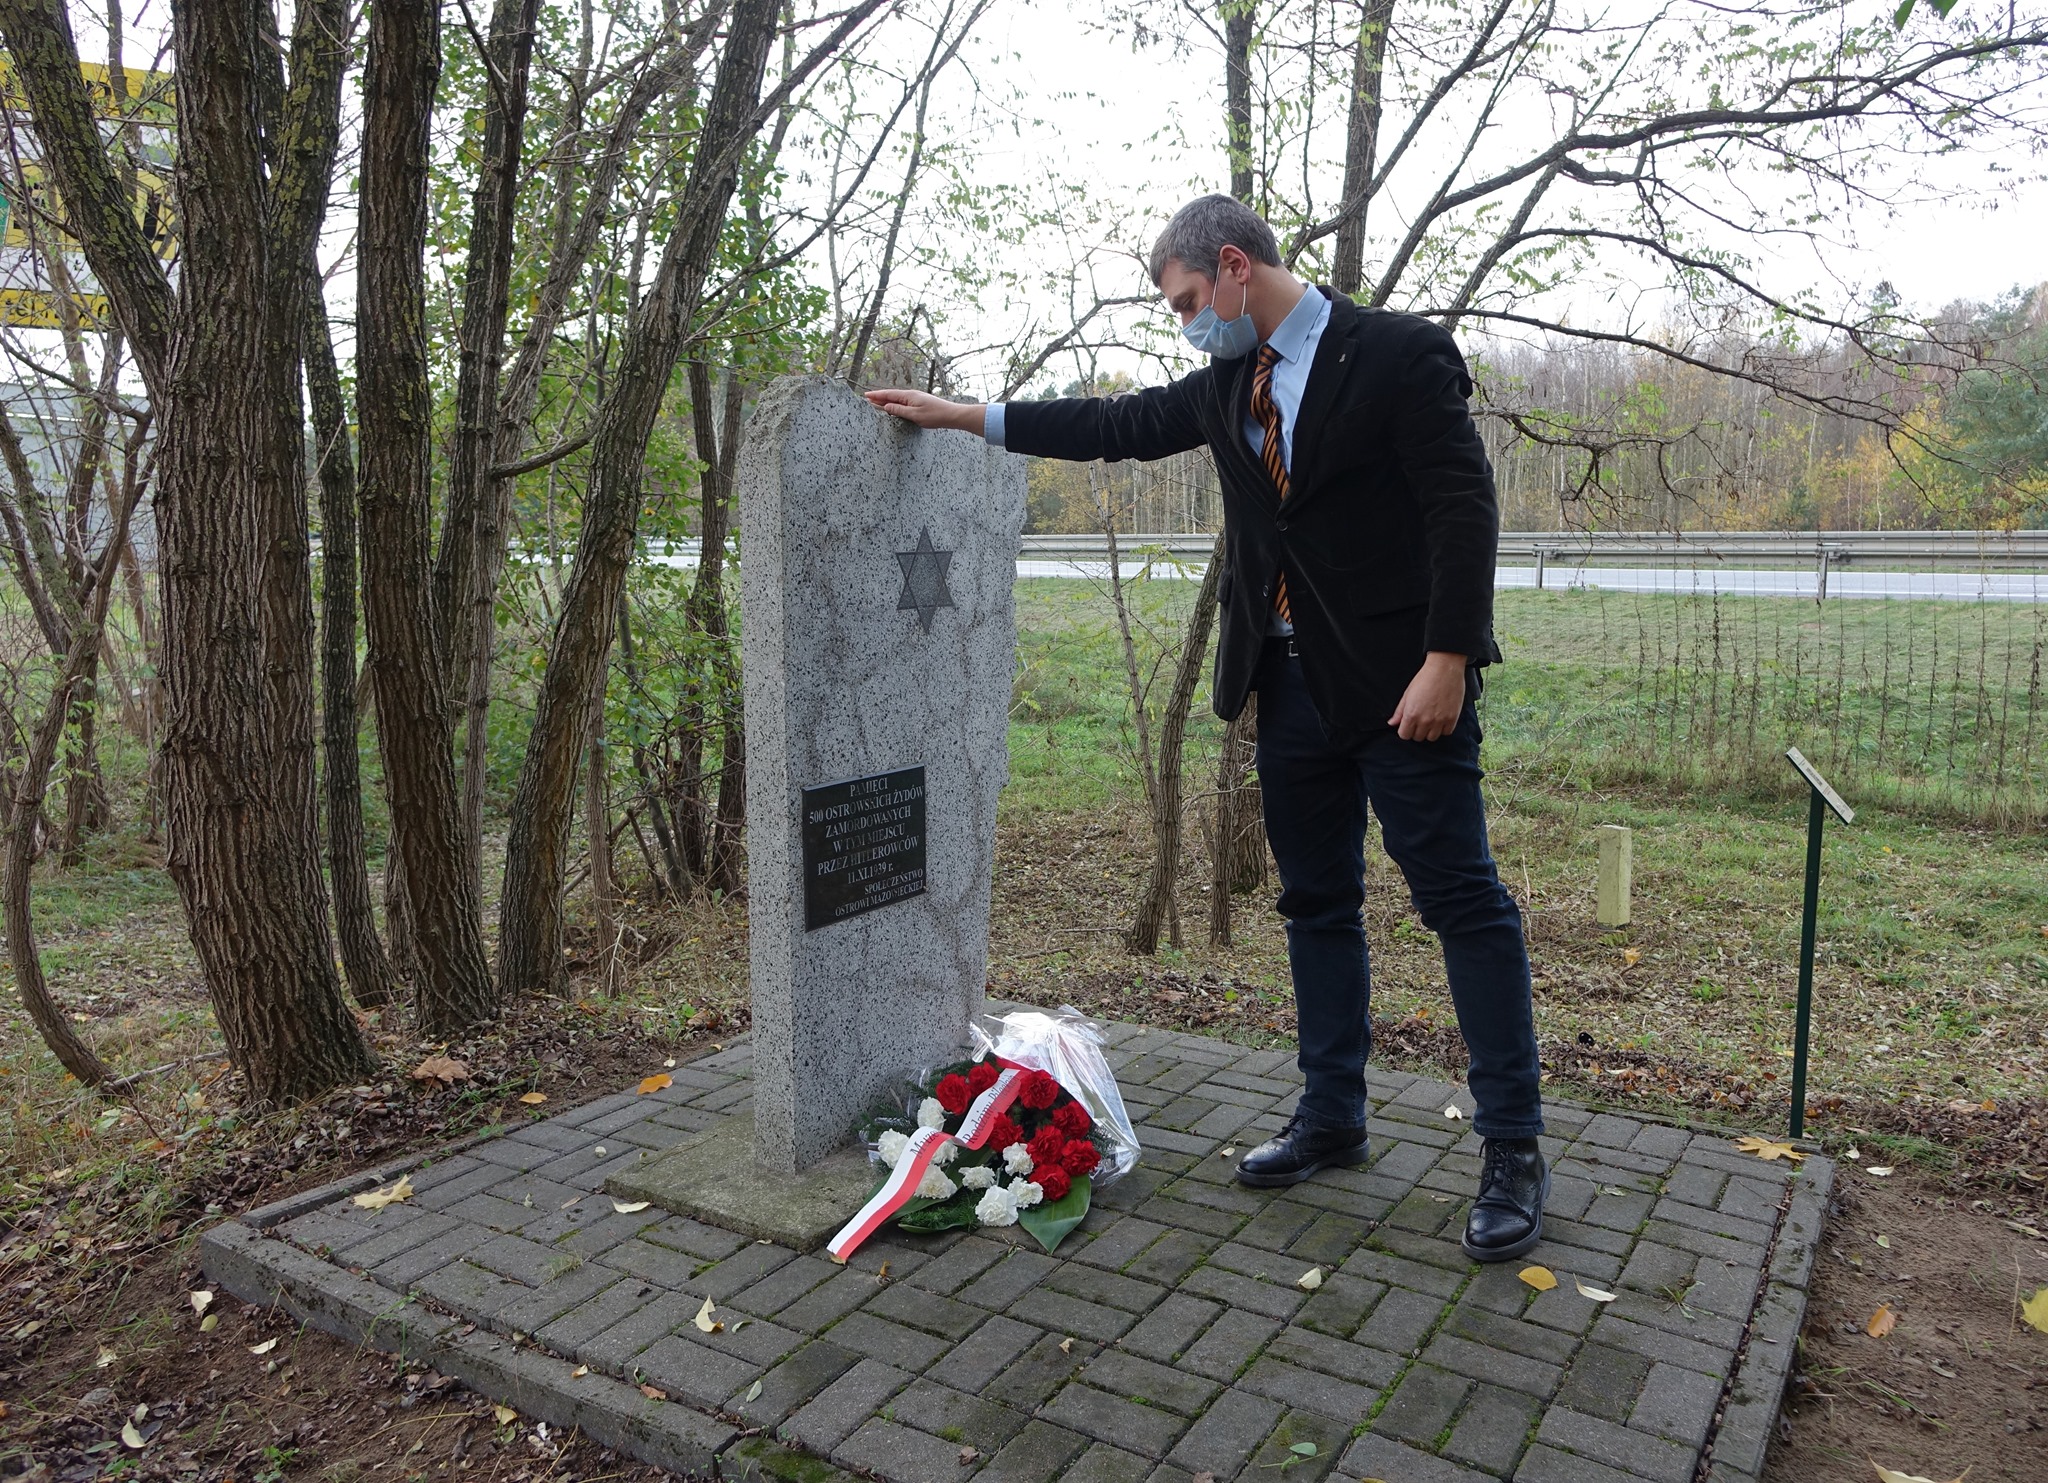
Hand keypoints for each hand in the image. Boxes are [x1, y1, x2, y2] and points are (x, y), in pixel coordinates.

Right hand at [864, 387, 983, 431]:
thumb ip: (899, 411)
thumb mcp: (914, 415)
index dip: (876, 395)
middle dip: (879, 397)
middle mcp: (911, 395)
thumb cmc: (935, 416)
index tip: (866, 395)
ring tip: (876, 403)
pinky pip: (903, 403)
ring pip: (897, 399)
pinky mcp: (919, 403)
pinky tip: (893, 407)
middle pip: (891, 396)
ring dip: (886, 401)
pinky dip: (895, 404)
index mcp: (908, 396)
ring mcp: (915, 399)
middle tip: (867, 399)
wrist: (952, 415)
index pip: (888, 394)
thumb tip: (886, 407)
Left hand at [1388, 651, 1467, 741]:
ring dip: (1430, 731)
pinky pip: (1446, 732)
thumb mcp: (1407, 693)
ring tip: (1431, 720)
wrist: (1445, 669)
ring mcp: (1440, 720)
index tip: (1408, 725)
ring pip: (1432, 738)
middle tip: (1420, 720)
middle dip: (1417, 730)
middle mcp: (1425, 720)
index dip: (1405, 730)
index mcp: (1411, 714)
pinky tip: (1441, 719)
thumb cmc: (1425, 678)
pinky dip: (1443, 728)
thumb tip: (1392, 723)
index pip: (1404, 735)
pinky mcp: (1452, 718)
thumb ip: (1399, 711)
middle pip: (1418, 737)